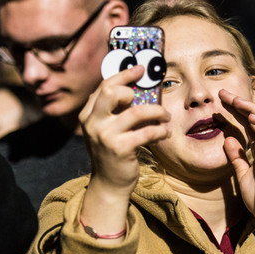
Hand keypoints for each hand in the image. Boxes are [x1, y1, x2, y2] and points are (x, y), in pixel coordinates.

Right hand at [79, 64, 169, 193]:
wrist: (109, 184)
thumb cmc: (112, 153)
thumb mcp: (107, 129)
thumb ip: (114, 111)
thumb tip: (137, 89)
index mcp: (88, 115)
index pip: (104, 86)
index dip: (124, 74)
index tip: (141, 69)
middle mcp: (92, 123)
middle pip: (112, 91)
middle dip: (132, 89)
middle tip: (147, 99)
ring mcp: (105, 135)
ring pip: (136, 111)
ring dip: (157, 112)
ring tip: (166, 117)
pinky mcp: (119, 148)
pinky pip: (147, 131)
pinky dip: (160, 130)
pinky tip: (164, 133)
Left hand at [218, 89, 254, 231]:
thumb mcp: (240, 173)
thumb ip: (236, 156)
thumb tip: (227, 139)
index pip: (248, 122)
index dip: (236, 109)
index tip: (221, 99)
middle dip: (240, 103)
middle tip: (222, 93)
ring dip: (251, 108)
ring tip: (235, 100)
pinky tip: (251, 115)